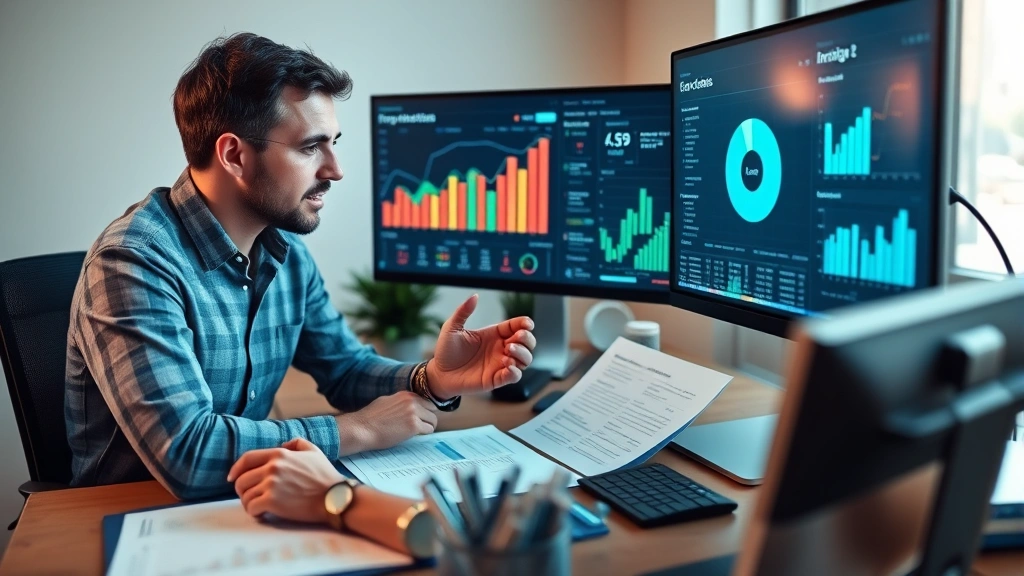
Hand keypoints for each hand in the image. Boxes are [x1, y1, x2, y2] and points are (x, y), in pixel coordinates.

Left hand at [227, 438, 343, 523]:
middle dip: (242, 490)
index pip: (247, 459)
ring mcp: (271, 485)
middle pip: (241, 480)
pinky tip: (263, 514)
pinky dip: (254, 513)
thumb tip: (282, 445)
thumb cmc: (326, 476)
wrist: (334, 497)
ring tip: (259, 507)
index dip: (235, 469)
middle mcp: (272, 468)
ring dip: (249, 503)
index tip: (231, 478)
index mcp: (279, 454)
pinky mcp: (272, 501)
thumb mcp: (313, 451)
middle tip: (251, 497)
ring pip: (245, 496)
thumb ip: (296, 443)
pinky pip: (251, 508)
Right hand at [335, 391, 438, 455]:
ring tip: (416, 432)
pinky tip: (413, 435)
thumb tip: (409, 406)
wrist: (362, 428)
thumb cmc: (370, 418)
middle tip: (420, 426)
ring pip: (433, 420)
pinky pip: (428, 429)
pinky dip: (423, 434)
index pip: (426, 400)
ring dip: (427, 427)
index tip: (420, 418)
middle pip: (433, 409)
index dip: (424, 411)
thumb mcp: (386, 401)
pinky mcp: (414, 425)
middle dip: (428, 418)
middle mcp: (411, 401)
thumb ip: (400, 402)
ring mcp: (414, 412)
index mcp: (405, 395)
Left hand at [427, 294, 536, 397]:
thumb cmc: (446, 350)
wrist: (439, 373)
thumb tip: (475, 296)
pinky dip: (516, 371)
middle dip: (527, 338)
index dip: (525, 323)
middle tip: (517, 337)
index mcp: (494, 334)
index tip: (527, 323)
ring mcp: (500, 364)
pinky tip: (507, 365)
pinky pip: (515, 376)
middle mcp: (500, 348)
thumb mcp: (452, 328)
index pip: (517, 326)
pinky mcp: (496, 379)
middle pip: (527, 343)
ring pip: (525, 360)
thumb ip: (463, 312)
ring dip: (522, 354)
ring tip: (508, 350)